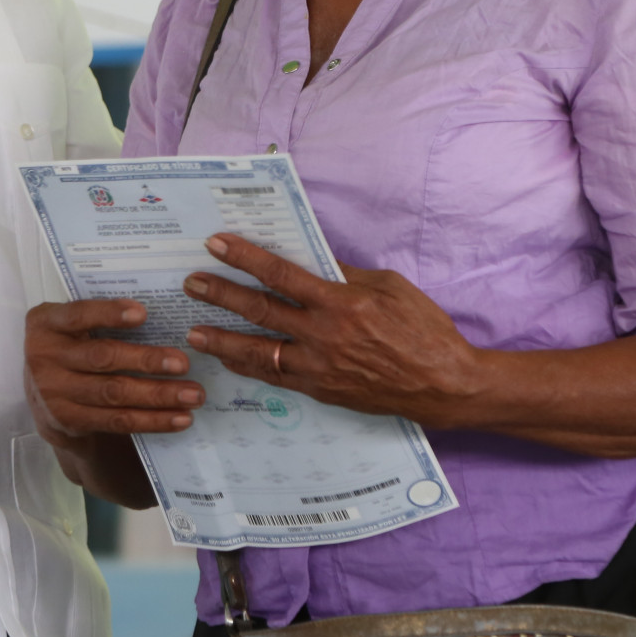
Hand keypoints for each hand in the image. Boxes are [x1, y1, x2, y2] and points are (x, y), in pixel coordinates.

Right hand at [23, 299, 205, 456]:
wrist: (42, 395)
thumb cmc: (71, 346)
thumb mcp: (73, 325)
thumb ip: (100, 317)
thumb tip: (162, 311)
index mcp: (45, 323)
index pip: (77, 315)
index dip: (108, 314)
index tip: (143, 313)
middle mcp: (44, 357)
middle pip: (102, 358)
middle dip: (146, 361)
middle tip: (183, 362)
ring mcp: (54, 393)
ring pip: (113, 394)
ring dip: (157, 395)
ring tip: (192, 394)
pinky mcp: (69, 422)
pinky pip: (116, 421)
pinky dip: (151, 420)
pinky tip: (179, 418)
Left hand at [181, 233, 481, 427]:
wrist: (444, 385)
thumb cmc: (424, 330)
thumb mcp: (390, 288)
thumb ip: (346, 276)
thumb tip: (312, 262)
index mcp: (341, 302)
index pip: (281, 275)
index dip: (245, 258)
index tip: (216, 245)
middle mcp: (324, 336)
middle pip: (260, 311)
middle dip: (221, 296)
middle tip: (191, 284)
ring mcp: (320, 368)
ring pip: (260, 352)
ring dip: (223, 341)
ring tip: (194, 333)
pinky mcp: (322, 391)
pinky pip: (277, 378)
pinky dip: (250, 367)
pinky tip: (231, 360)